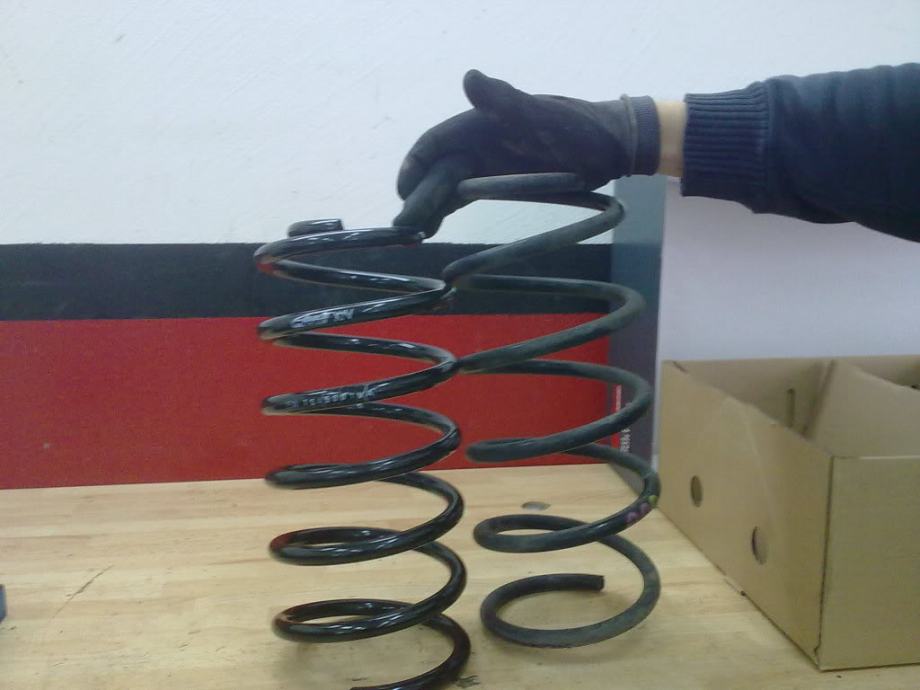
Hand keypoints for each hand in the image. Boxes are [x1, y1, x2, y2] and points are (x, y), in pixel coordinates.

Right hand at [393, 69, 660, 232]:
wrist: (612, 147)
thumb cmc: (581, 130)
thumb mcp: (545, 118)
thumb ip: (507, 101)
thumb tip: (469, 78)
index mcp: (481, 123)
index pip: (435, 143)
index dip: (414, 166)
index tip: (402, 193)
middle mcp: (478, 143)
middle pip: (437, 172)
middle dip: (418, 198)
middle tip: (403, 231)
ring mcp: (487, 164)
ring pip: (446, 187)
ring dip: (427, 209)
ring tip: (412, 236)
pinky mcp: (498, 182)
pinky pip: (463, 197)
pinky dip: (445, 211)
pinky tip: (432, 228)